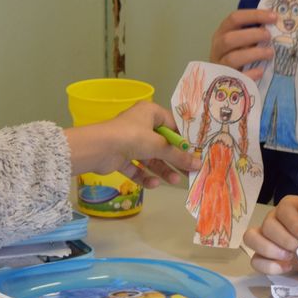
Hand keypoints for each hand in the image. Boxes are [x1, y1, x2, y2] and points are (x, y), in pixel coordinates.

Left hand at [65, 101, 200, 187]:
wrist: (99, 148)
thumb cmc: (132, 137)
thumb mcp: (159, 145)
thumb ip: (178, 156)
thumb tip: (198, 163)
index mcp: (150, 113)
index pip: (172, 125)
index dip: (183, 140)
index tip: (195, 153)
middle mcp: (140, 125)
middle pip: (162, 144)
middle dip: (174, 159)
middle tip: (189, 172)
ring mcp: (129, 141)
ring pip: (150, 157)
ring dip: (162, 169)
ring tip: (175, 181)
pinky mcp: (120, 156)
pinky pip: (136, 167)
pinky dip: (145, 175)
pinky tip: (153, 183)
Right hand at [209, 9, 276, 81]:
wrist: (222, 80)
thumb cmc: (236, 54)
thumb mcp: (240, 40)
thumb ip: (252, 32)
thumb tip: (275, 23)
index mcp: (222, 33)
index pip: (235, 18)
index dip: (254, 15)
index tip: (274, 17)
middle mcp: (218, 48)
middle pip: (229, 39)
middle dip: (252, 35)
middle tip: (269, 36)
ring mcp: (220, 65)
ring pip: (232, 58)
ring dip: (253, 54)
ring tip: (270, 53)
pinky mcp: (225, 82)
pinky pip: (236, 78)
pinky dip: (249, 74)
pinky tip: (260, 71)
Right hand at [242, 195, 297, 274]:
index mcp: (289, 207)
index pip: (284, 209)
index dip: (294, 224)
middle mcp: (273, 218)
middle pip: (267, 225)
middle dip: (284, 239)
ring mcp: (264, 237)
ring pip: (251, 238)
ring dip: (271, 250)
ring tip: (289, 258)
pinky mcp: (261, 255)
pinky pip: (254, 260)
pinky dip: (269, 266)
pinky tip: (286, 267)